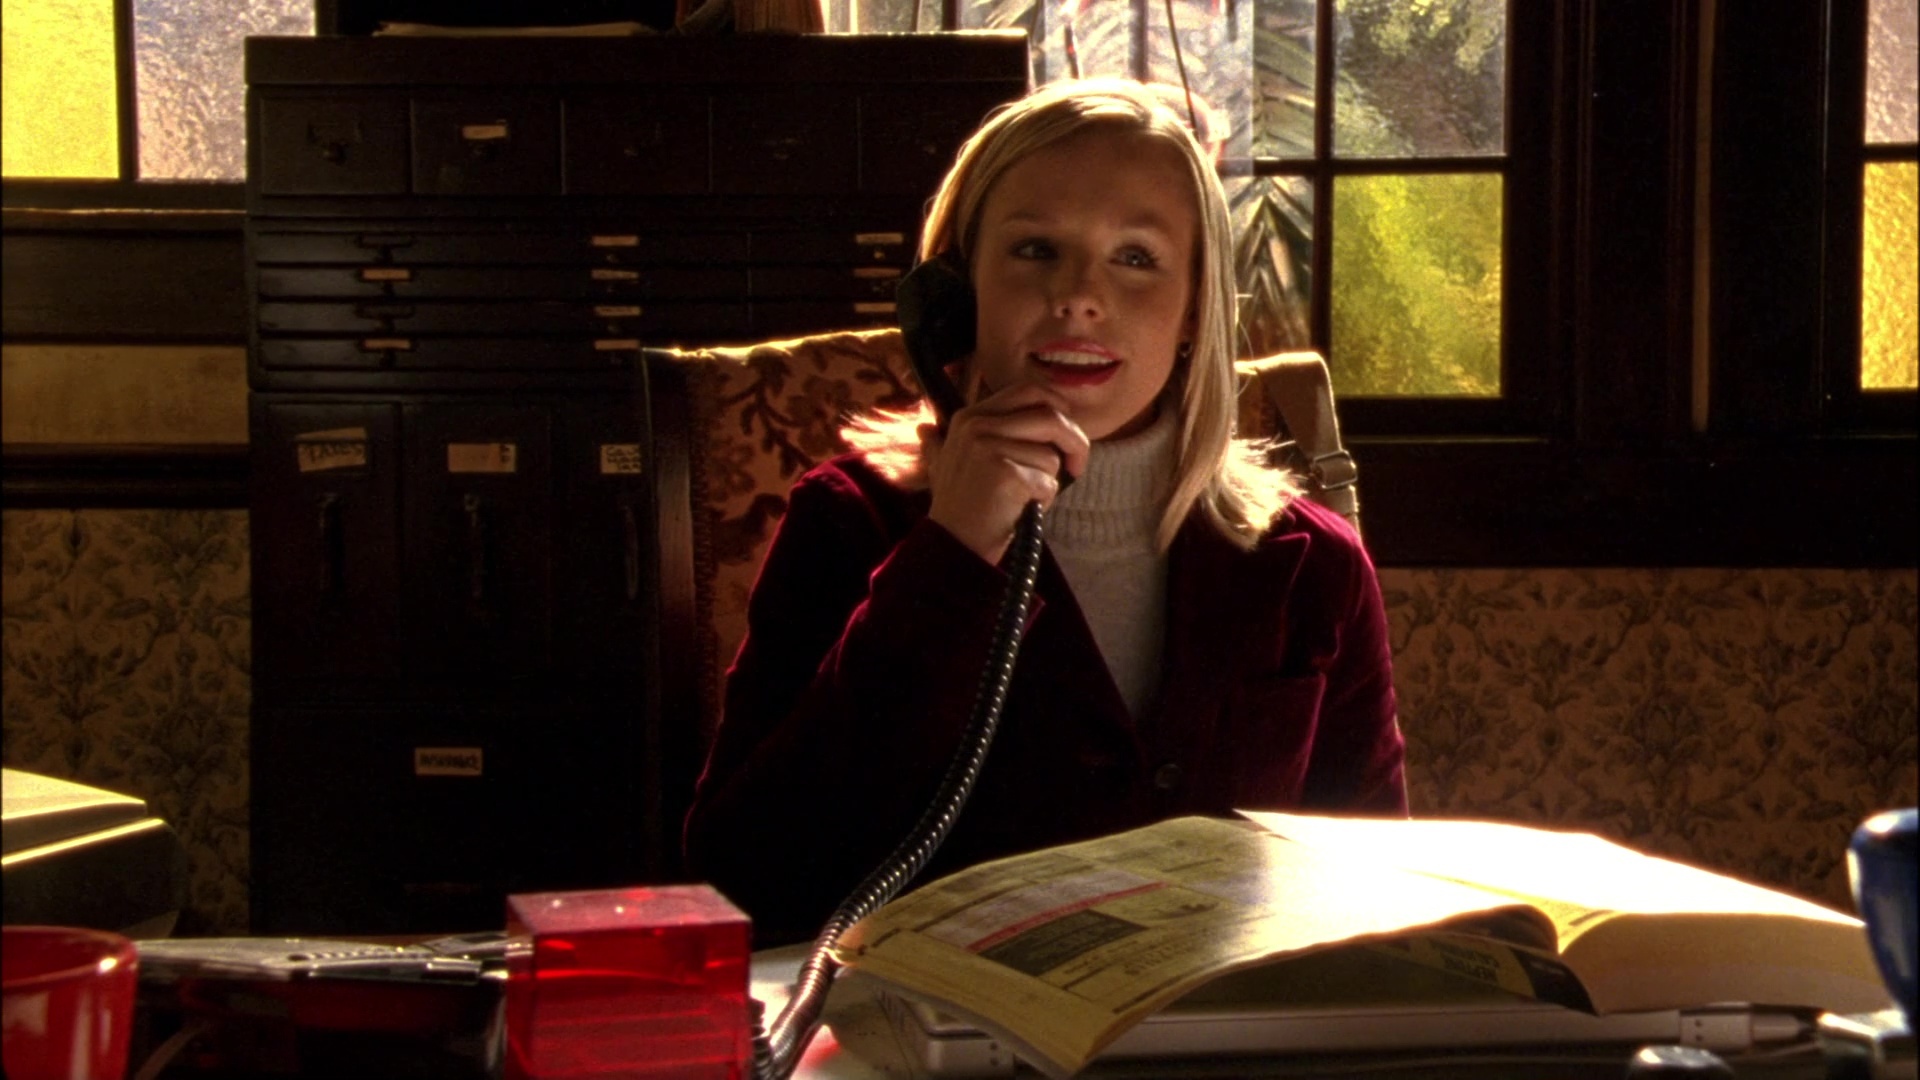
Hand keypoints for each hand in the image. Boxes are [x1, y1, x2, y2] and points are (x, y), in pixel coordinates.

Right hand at [921, 380, 1089, 564]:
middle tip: (1077, 465)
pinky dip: (1043, 501)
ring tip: (1022, 498)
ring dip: (1048, 482)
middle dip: (1074, 440)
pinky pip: (1048, 482)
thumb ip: (949, 441)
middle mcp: (977, 426)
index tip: (1067, 429)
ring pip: (1051, 456)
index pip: (1028, 391)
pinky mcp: (1005, 473)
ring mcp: (989, 448)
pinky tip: (1020, 510)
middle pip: (1050, 417)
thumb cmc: (963, 507)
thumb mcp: (948, 464)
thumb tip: (925, 429)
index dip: (1057, 406)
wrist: (953, 545)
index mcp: (970, 417)